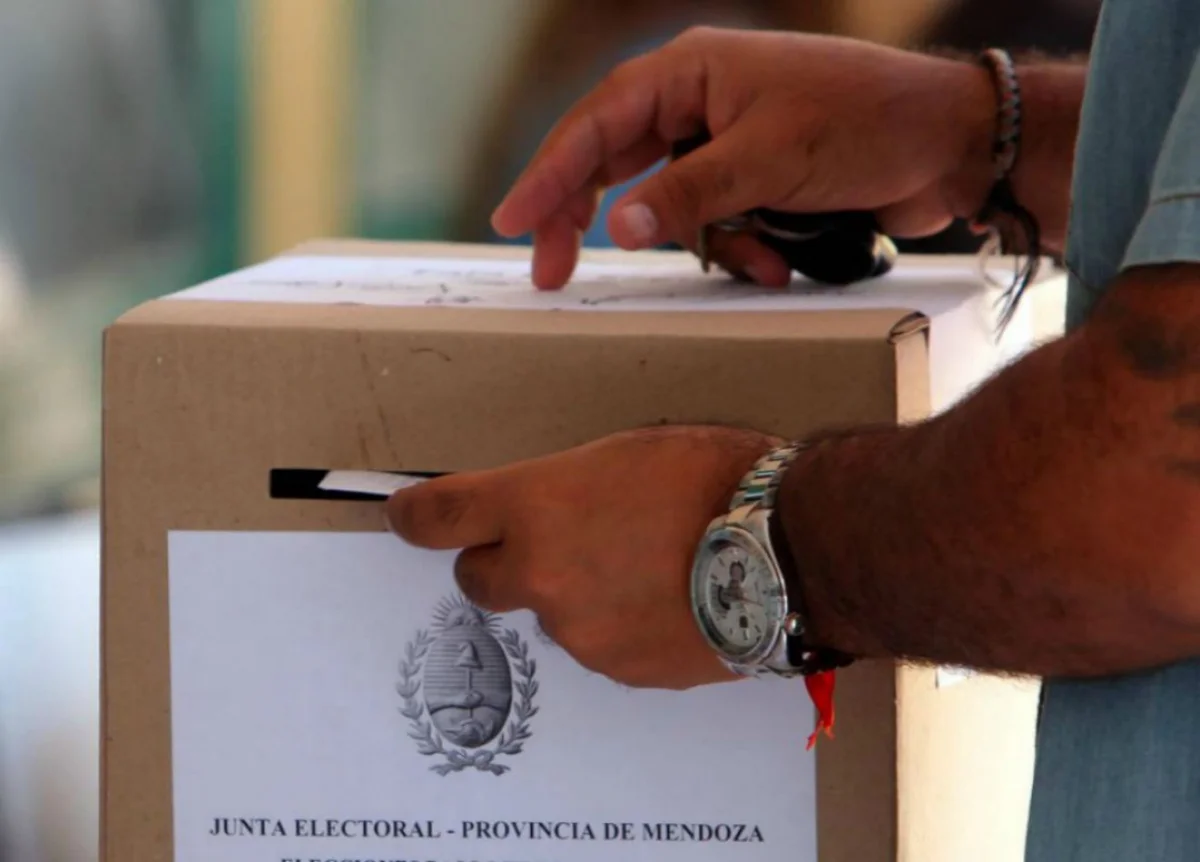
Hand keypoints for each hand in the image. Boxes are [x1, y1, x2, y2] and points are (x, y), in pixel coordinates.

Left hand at [385, 426, 777, 688]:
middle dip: (505, 564)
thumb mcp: (628, 453)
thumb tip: (554, 509)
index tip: (406, 516)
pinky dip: (619, 628)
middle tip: (557, 547)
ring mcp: (578, 630)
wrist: (788, 550)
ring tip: (645, 572)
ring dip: (577, 596)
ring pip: (550, 615)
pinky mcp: (618, 670)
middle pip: (478, 581)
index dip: (414, 516)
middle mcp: (541, 573)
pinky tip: (667, 604)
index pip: (437, 516)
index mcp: (537, 505)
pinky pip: (600, 647)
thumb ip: (568, 487)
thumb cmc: (717, 480)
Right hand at [491, 28, 994, 288]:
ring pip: (671, 205)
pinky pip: (718, 222)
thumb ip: (685, 194)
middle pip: (616, 164)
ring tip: (757, 259)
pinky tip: (780, 261)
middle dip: (598, 222)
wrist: (951, 144)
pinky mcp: (756, 176)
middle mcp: (700, 100)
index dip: (547, 174)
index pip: (595, 124)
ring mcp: (727, 139)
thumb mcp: (767, 160)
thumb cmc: (867, 124)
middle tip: (555, 273)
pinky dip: (742, 249)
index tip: (511, 221)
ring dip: (708, 244)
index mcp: (691, 70)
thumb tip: (612, 226)